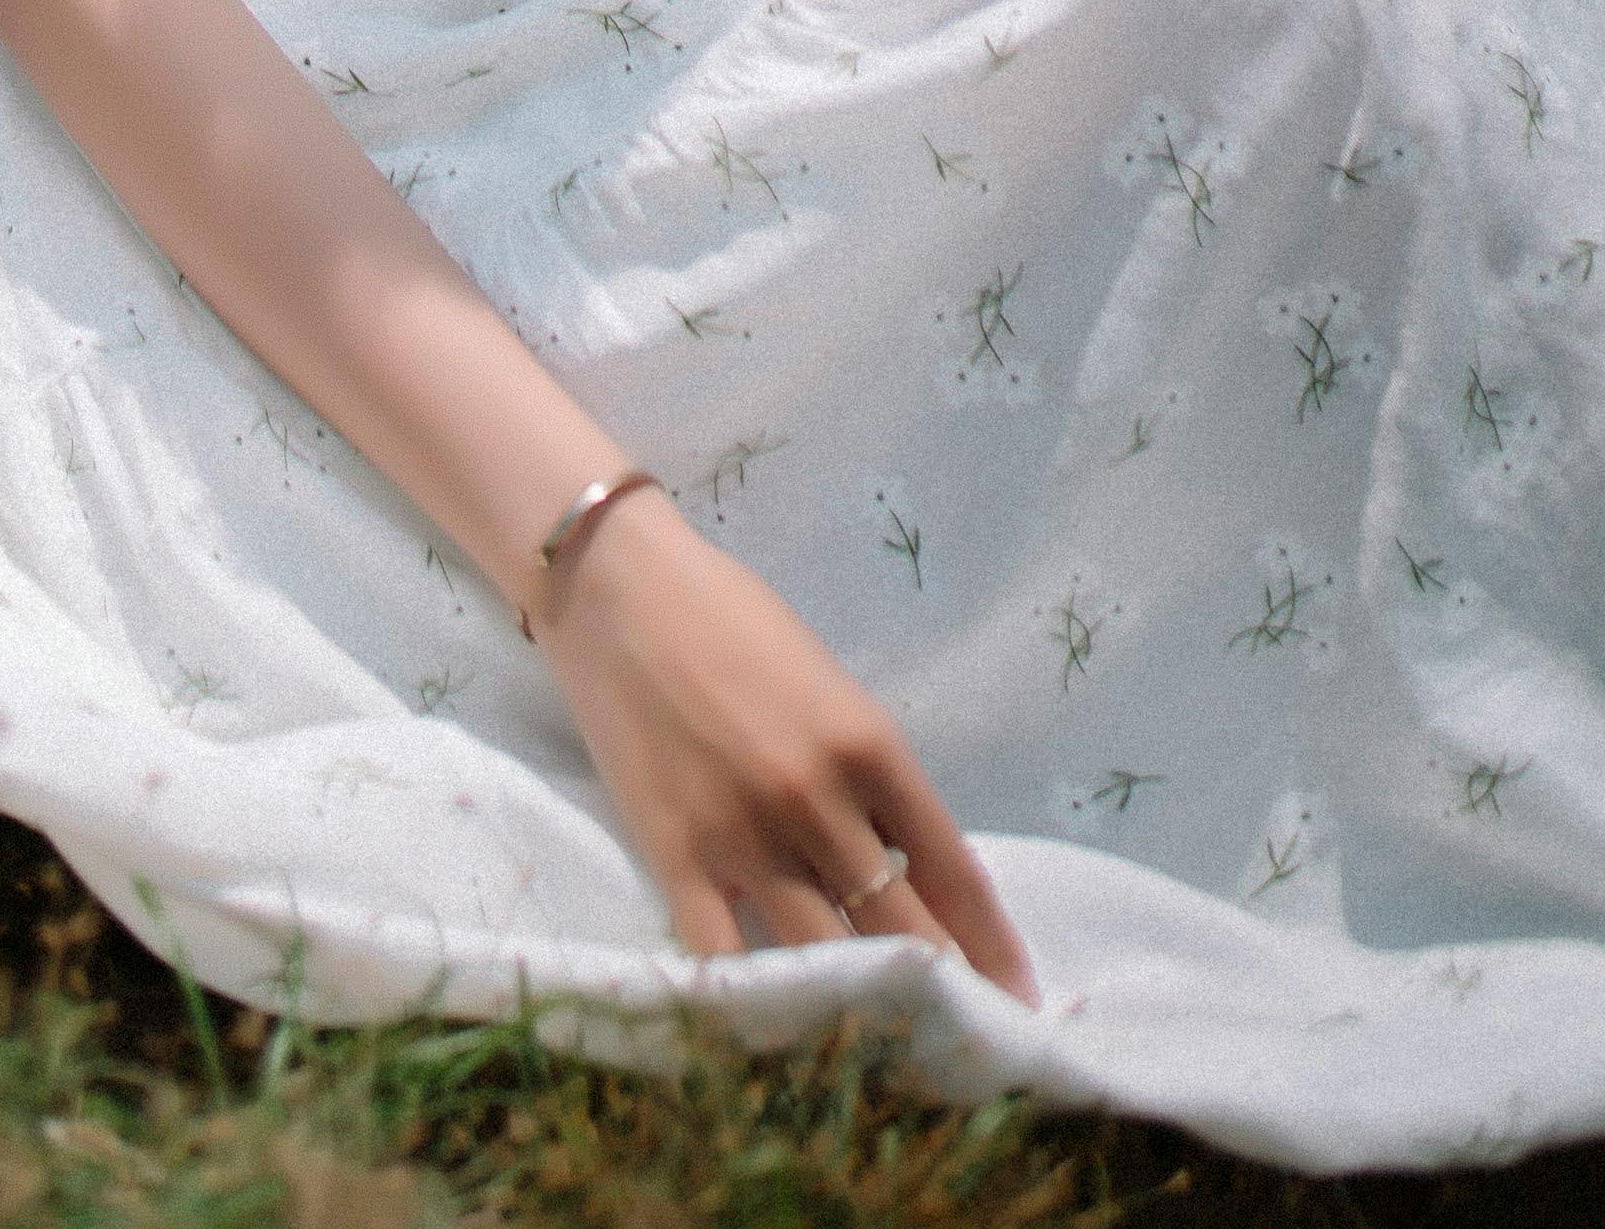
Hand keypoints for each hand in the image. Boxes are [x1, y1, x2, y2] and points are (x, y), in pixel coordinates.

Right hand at [538, 490, 1036, 997]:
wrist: (616, 587)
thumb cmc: (730, 619)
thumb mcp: (828, 685)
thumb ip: (869, 774)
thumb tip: (904, 861)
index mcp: (868, 744)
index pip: (955, 869)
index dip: (994, 943)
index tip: (1021, 993)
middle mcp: (818, 799)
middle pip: (904, 930)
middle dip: (948, 991)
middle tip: (974, 1043)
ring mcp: (745, 834)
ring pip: (826, 956)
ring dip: (862, 1007)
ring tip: (890, 1052)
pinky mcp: (676, 855)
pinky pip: (727, 958)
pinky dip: (756, 1002)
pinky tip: (778, 1034)